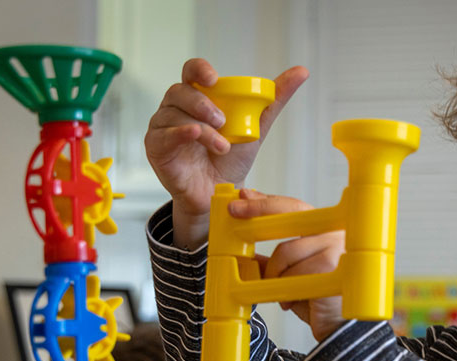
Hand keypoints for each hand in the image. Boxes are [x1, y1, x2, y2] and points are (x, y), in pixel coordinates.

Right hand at [145, 58, 308, 249]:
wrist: (219, 195)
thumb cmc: (230, 159)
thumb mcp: (256, 127)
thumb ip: (274, 100)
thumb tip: (301, 72)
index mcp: (197, 97)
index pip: (191, 71)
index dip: (200, 70)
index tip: (214, 79)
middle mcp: (176, 108)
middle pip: (180, 91)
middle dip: (202, 104)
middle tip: (223, 121)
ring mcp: (163, 127)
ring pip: (173, 114)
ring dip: (201, 128)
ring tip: (221, 146)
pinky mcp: (156, 148)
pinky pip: (162, 135)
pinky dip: (180, 134)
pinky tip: (196, 137)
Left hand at [231, 190, 345, 341]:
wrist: (339, 331)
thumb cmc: (318, 303)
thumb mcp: (290, 279)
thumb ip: (272, 263)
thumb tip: (244, 252)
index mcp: (325, 232)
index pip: (294, 208)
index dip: (266, 201)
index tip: (243, 198)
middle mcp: (335, 233)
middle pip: (291, 212)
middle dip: (260, 210)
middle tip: (235, 212)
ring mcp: (336, 245)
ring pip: (286, 251)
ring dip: (275, 275)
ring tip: (282, 293)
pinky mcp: (332, 263)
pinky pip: (293, 271)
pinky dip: (285, 288)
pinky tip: (292, 300)